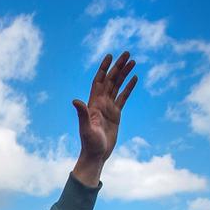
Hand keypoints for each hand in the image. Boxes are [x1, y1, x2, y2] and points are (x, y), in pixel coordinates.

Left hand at [72, 52, 137, 185]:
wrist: (96, 155)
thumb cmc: (89, 143)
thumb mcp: (86, 128)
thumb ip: (82, 114)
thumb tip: (75, 100)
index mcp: (93, 103)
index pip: (99, 80)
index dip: (104, 68)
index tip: (110, 56)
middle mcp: (101, 102)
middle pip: (110, 80)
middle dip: (118, 66)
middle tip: (128, 53)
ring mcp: (109, 108)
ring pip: (118, 86)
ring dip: (124, 74)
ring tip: (133, 62)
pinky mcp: (116, 114)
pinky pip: (123, 97)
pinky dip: (128, 88)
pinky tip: (134, 78)